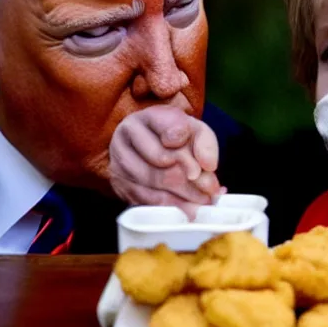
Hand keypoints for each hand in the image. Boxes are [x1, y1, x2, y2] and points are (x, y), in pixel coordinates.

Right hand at [108, 105, 224, 217]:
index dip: (188, 154)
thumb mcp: (195, 132)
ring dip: (182, 197)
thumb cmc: (176, 137)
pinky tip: (186, 211)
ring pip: (153, 182)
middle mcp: (128, 133)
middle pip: (162, 159)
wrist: (150, 145)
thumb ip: (206, 144)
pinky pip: (144, 200)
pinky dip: (168, 208)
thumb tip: (208, 166)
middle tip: (210, 192)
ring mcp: (119, 158)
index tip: (203, 169)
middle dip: (190, 180)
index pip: (171, 131)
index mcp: (150, 116)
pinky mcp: (118, 182)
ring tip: (202, 204)